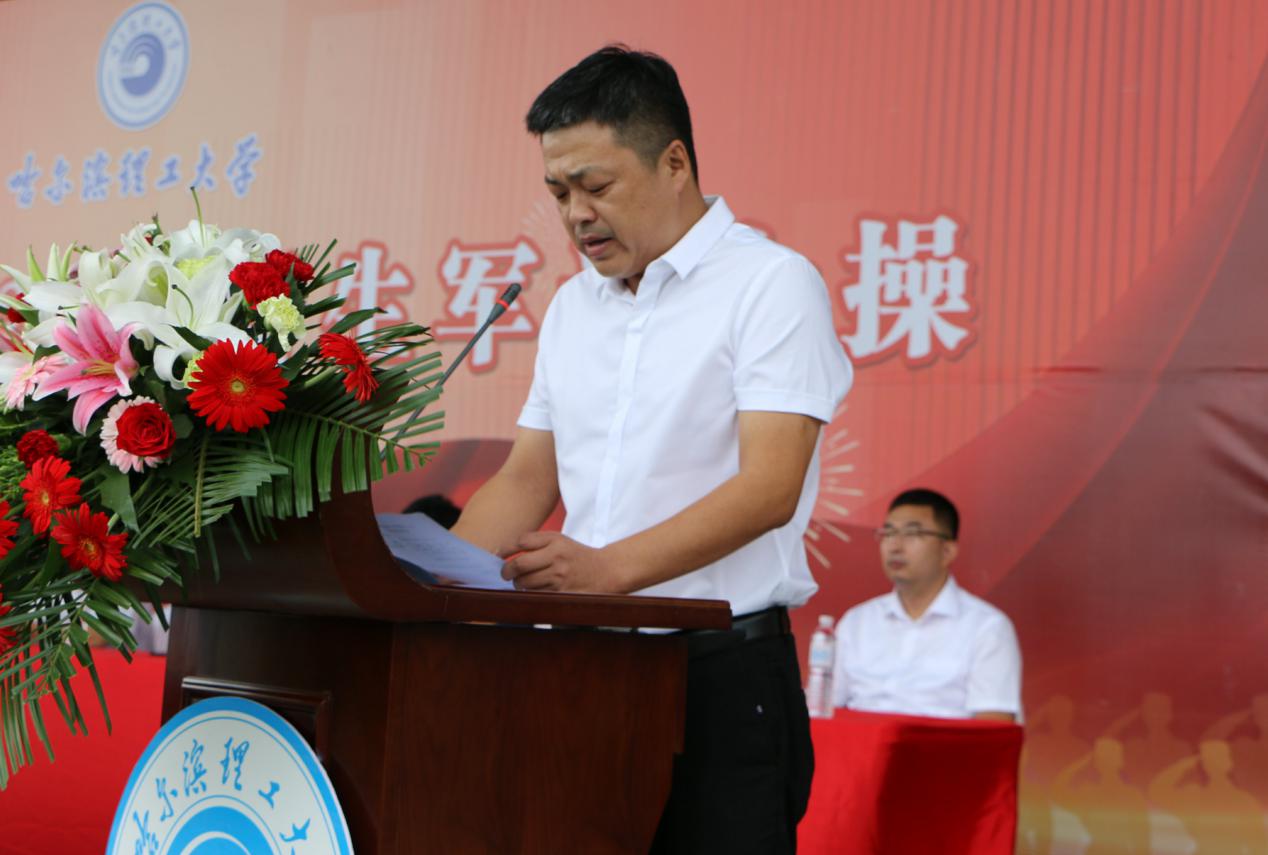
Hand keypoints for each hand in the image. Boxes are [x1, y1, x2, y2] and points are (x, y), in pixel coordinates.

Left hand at [501, 531, 625, 592]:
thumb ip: (535, 541)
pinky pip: (536, 595)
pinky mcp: (562, 593)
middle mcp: (557, 557)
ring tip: (522, 583)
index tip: (498, 556)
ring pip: (525, 583)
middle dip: (507, 571)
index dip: (505, 549)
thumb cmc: (576, 555)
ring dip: (519, 585)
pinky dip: (530, 594)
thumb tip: (503, 551)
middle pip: (519, 565)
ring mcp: (560, 577)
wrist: (605, 571)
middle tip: (505, 574)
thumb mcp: (559, 540)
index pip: (521, 542)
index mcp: (555, 541)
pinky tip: (534, 591)